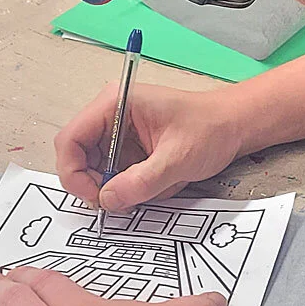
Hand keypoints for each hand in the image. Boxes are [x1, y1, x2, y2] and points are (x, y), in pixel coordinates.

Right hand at [55, 84, 243, 210]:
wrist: (234, 126)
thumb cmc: (210, 127)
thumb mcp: (177, 158)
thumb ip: (141, 181)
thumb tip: (107, 200)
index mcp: (115, 103)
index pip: (70, 139)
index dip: (73, 172)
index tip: (95, 197)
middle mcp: (110, 115)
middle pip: (78, 158)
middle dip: (97, 184)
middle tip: (121, 202)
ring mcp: (118, 133)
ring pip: (96, 171)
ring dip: (117, 187)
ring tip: (149, 188)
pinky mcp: (129, 149)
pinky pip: (116, 175)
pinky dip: (130, 187)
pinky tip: (157, 183)